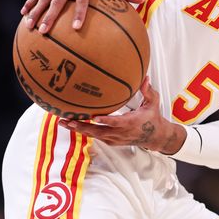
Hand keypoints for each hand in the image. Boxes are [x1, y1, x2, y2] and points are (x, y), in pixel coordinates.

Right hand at [21, 0, 143, 33]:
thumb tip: (142, 1)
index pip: (82, 0)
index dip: (79, 13)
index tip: (75, 28)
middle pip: (58, 1)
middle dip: (50, 16)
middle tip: (44, 31)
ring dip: (36, 11)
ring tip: (29, 25)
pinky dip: (31, 1)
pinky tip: (24, 12)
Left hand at [60, 77, 184, 153]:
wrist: (154, 136)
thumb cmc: (153, 118)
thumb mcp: (153, 103)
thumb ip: (148, 91)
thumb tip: (145, 78)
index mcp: (131, 123)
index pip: (117, 122)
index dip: (106, 121)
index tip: (94, 117)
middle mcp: (121, 133)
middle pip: (99, 131)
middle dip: (82, 127)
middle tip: (68, 120)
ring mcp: (115, 138)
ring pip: (94, 135)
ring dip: (79, 129)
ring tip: (64, 122)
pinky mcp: (111, 141)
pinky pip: (96, 136)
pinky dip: (84, 131)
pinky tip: (73, 125)